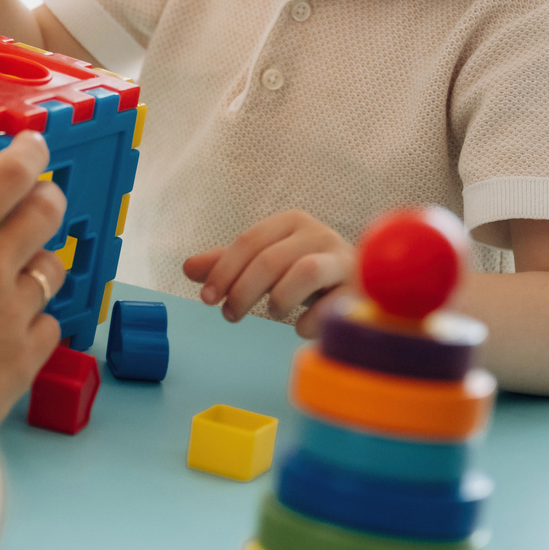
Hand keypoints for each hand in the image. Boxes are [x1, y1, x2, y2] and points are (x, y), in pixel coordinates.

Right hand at [0, 132, 66, 426]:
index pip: (8, 175)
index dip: (28, 153)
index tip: (33, 146)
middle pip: (47, 210)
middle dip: (46, 199)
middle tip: (38, 201)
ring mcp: (14, 312)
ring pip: (54, 268)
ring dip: (38, 264)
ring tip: (18, 273)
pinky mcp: (26, 358)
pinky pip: (50, 325)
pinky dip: (37, 321)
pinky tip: (14, 327)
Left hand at [182, 209, 352, 337]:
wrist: (361, 281)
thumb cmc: (304, 270)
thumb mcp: (265, 262)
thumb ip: (229, 264)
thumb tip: (187, 268)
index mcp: (292, 221)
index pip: (249, 240)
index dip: (224, 270)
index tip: (207, 299)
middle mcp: (319, 234)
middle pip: (271, 259)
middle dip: (243, 291)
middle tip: (230, 315)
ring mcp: (342, 260)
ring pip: (306, 272)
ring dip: (279, 299)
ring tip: (273, 313)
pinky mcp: (359, 289)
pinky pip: (332, 305)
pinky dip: (309, 321)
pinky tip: (300, 328)